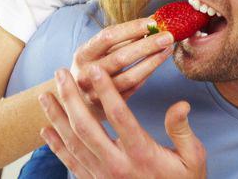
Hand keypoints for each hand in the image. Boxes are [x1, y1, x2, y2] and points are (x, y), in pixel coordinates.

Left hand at [39, 66, 206, 178]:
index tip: (95, 69)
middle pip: (86, 127)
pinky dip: (55, 146)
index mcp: (142, 154)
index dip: (106, 91)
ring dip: (57, 117)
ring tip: (44, 96)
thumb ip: (182, 131)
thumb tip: (181, 104)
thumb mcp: (193, 158)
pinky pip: (70, 163)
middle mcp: (117, 165)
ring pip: (73, 143)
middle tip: (60, 73)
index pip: (120, 116)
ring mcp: (102, 176)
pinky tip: (45, 129)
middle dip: (70, 98)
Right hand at [70, 17, 173, 118]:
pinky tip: (157, 63)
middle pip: (120, 58)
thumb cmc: (94, 67)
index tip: (152, 22)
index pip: (108, 37)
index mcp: (82, 54)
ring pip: (129, 77)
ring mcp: (97, 93)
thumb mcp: (98, 51)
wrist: (77, 101)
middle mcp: (86, 74)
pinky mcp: (109, 107)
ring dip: (152, 62)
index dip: (131, 28)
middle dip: (147, 45)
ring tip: (167, 49)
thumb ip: (122, 37)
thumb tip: (153, 20)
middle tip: (168, 36)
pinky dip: (147, 74)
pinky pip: (133, 88)